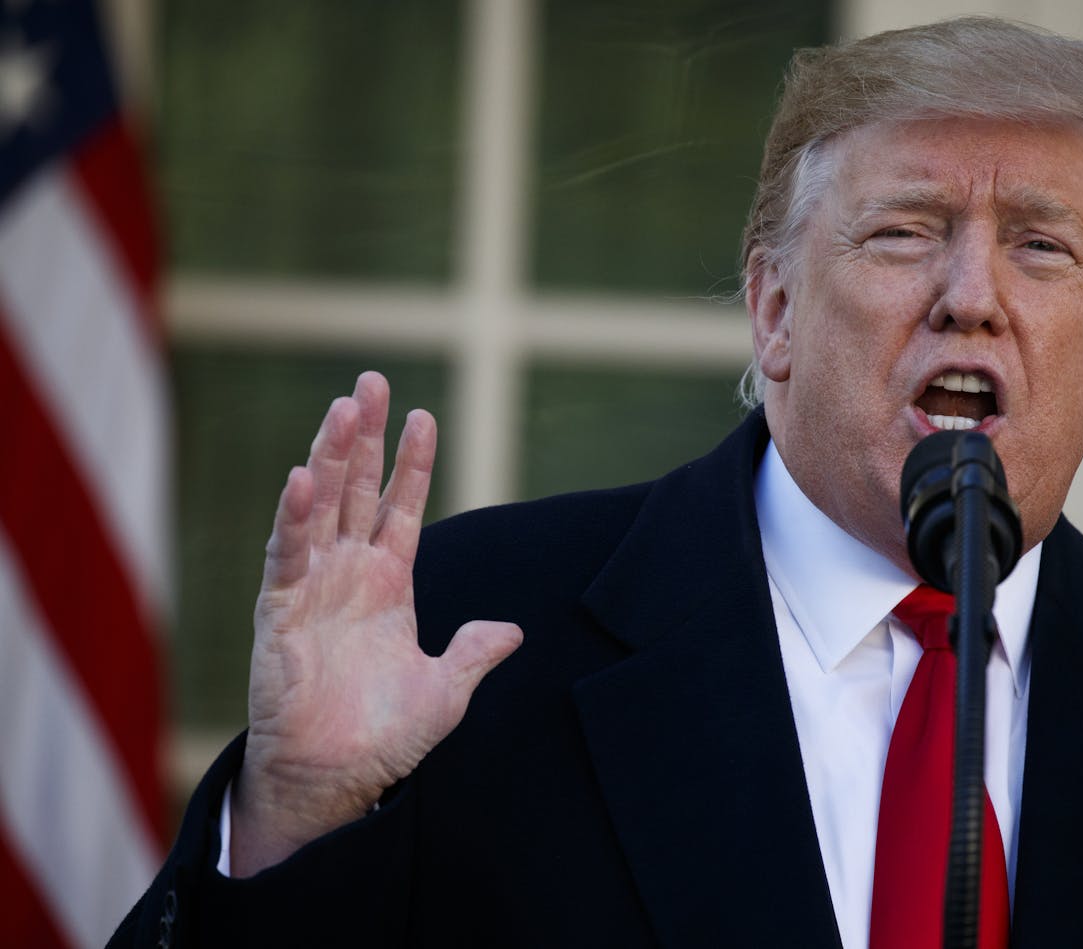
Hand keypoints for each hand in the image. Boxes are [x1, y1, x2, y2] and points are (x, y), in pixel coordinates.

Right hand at [229, 372, 521, 876]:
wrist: (336, 780)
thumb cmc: (384, 738)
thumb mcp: (446, 690)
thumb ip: (474, 653)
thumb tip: (513, 630)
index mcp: (389, 584)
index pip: (402, 507)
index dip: (412, 463)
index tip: (425, 416)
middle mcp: (350, 575)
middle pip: (358, 489)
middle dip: (365, 436)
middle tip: (371, 381)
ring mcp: (314, 587)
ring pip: (322, 506)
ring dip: (331, 456)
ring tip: (344, 407)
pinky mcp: (282, 610)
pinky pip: (288, 554)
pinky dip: (295, 516)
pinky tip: (305, 477)